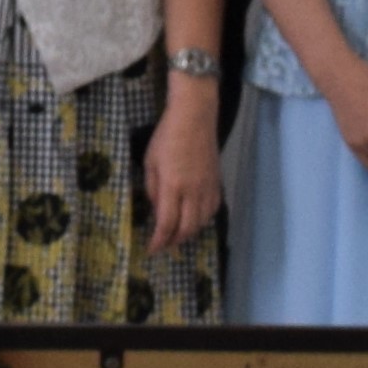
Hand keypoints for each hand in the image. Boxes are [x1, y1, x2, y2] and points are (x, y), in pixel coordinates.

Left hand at [146, 87, 223, 249]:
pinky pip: (212, 210)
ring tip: (177, 235)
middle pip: (187, 228)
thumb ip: (152, 187)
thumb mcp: (150, 161)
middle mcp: (193, 192)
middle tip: (163, 245)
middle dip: (174, 241)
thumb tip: (155, 208)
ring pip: (201, 222)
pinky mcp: (217, 182)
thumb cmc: (167, 136)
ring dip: (189, 233)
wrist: (195, 117)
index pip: (167, 224)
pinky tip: (195, 219)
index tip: (151, 250)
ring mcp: (208, 188)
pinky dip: (202, 220)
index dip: (159, 241)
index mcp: (172, 186)